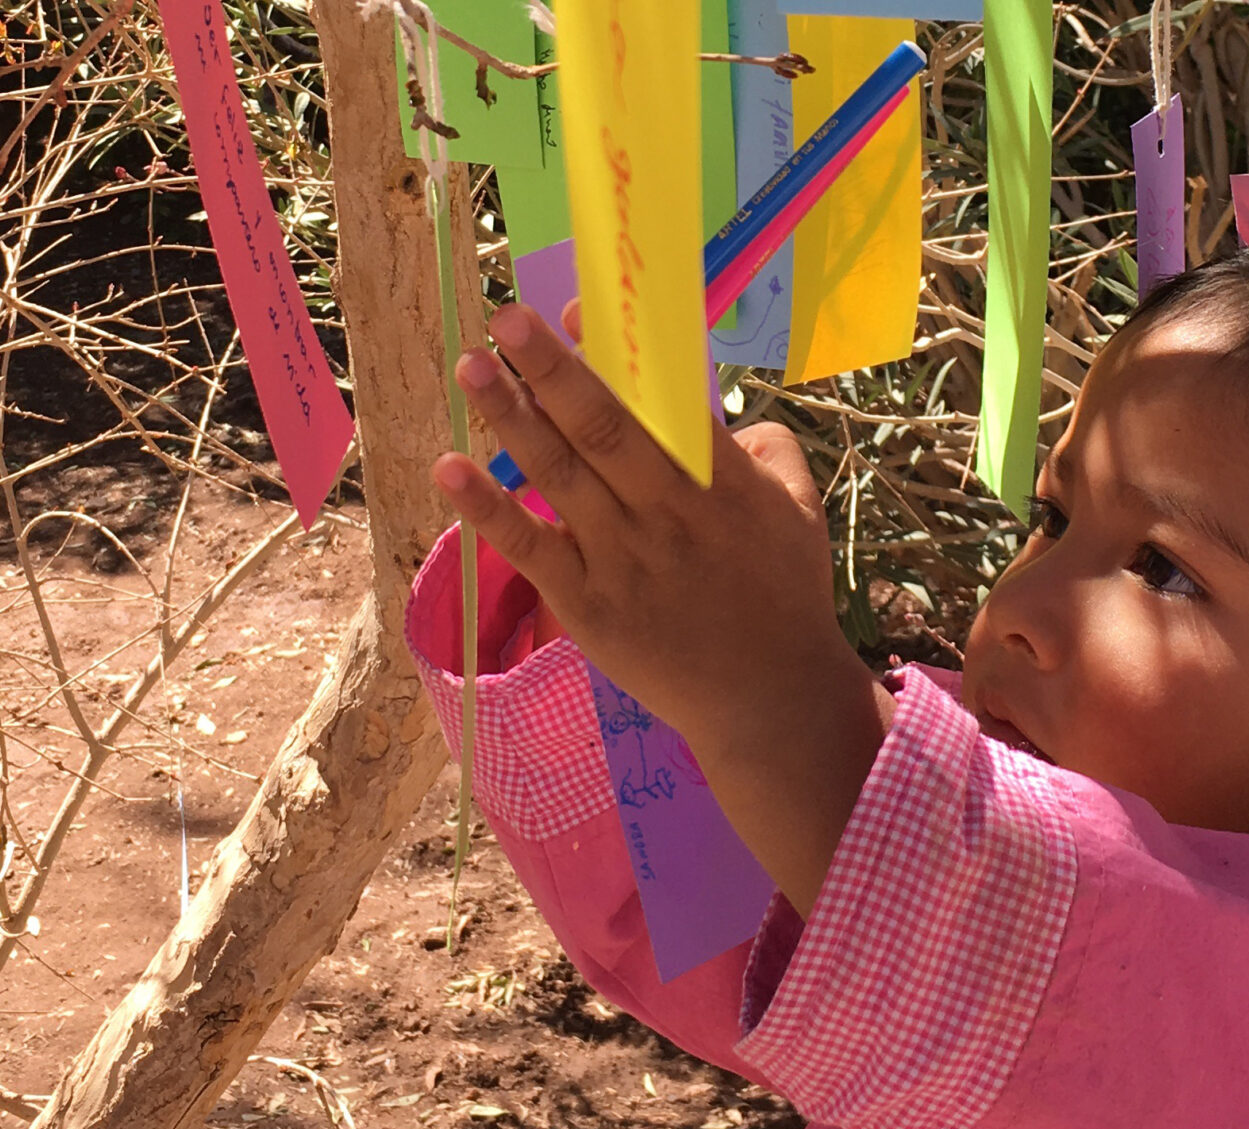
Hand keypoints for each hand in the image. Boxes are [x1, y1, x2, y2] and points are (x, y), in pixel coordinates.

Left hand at [433, 303, 891, 911]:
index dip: (620, 352)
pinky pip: (531, 548)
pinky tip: (449, 469)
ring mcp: (624, 559)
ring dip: (511, 418)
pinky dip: (487, 509)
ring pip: (560, 476)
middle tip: (507, 317)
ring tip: (471, 366)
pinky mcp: (589, 605)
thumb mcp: (800, 513)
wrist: (768, 701)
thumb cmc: (784, 599)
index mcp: (724, 483)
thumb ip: (767, 450)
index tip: (578, 306)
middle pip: (605, 428)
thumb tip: (724, 407)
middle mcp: (670, 513)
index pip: (667, 402)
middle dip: (553, 369)